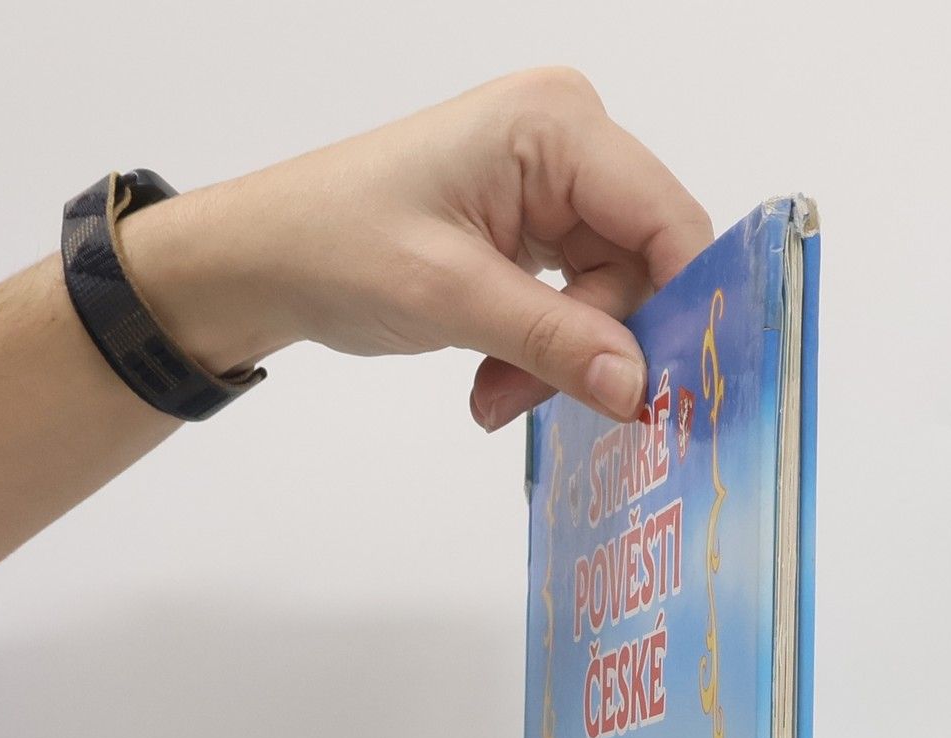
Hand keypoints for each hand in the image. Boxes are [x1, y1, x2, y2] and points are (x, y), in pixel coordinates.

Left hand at [125, 69, 712, 431]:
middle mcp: (570, 141)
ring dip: (564, 362)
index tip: (670, 389)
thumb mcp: (451, 298)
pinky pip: (581, 306)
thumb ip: (556, 342)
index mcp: (556, 123)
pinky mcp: (540, 228)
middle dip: (602, 347)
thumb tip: (638, 388)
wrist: (268, 256)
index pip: (668, 219)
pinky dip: (546, 354)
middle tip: (533, 400)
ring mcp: (556, 185)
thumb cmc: (335, 242)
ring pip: (615, 299)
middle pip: (645, 266)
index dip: (682, 306)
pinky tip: (496, 380)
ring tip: (495, 395)